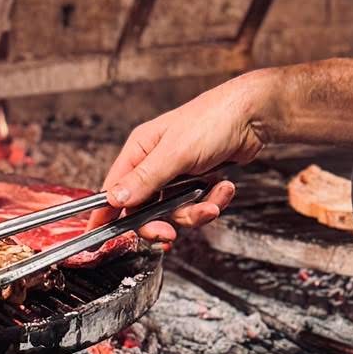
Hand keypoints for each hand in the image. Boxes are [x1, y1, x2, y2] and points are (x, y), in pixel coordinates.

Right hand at [89, 71, 277, 240]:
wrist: (254, 116)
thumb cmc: (212, 121)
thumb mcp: (175, 153)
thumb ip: (145, 179)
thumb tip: (114, 198)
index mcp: (140, 150)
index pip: (114, 188)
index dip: (106, 214)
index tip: (98, 237)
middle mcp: (155, 163)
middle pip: (144, 208)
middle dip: (160, 223)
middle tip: (170, 235)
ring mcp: (177, 173)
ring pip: (174, 211)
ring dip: (195, 212)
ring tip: (212, 202)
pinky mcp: (198, 180)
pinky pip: (197, 205)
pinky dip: (213, 201)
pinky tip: (224, 187)